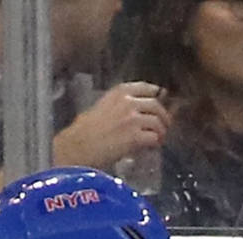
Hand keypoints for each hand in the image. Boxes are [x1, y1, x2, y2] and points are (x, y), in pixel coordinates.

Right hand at [52, 83, 168, 171]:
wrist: (78, 146)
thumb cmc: (82, 131)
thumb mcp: (100, 107)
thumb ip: (116, 106)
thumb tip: (129, 115)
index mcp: (119, 92)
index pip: (145, 87)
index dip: (156, 94)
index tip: (160, 98)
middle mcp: (129, 102)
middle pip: (156, 105)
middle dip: (163, 116)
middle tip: (164, 126)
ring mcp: (133, 119)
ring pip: (157, 122)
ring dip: (161, 132)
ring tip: (159, 139)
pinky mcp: (135, 137)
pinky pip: (153, 138)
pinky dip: (155, 143)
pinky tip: (152, 147)